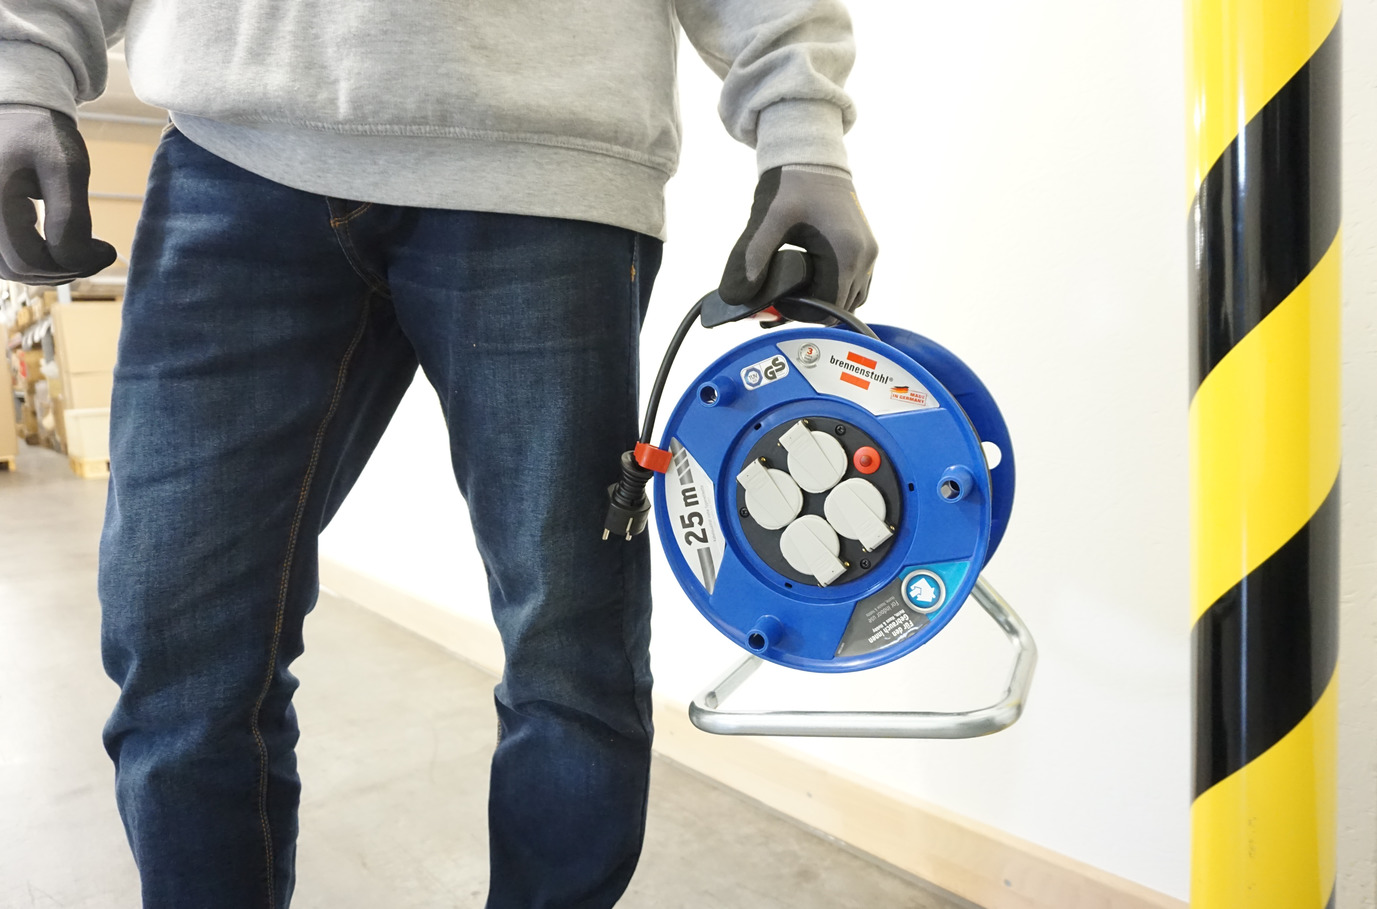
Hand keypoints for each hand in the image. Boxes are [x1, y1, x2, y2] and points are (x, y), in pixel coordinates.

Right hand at [0, 105, 116, 283]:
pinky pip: (5, 259)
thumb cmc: (42, 135)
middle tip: (96, 251)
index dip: (75, 264)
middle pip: (20, 270)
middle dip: (65, 269)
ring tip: (79, 248)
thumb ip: (71, 218)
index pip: (30, 260)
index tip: (107, 249)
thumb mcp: (67, 168)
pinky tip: (58, 245)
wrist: (15, 115)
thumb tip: (80, 261)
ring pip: (10, 270)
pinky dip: (35, 260)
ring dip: (50, 269)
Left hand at [719, 165, 877, 313]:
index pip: (827, 308)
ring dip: (824, 302)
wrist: (812, 155)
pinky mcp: (866, 248)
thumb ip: (750, 258)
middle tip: (779, 302)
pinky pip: (855, 284)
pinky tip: (809, 283)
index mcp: (845, 254)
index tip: (775, 304)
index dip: (800, 314)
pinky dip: (834, 290)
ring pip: (851, 299)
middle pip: (840, 309)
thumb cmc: (791, 184)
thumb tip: (737, 297)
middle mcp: (864, 257)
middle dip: (809, 311)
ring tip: (794, 294)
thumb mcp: (767, 220)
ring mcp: (869, 253)